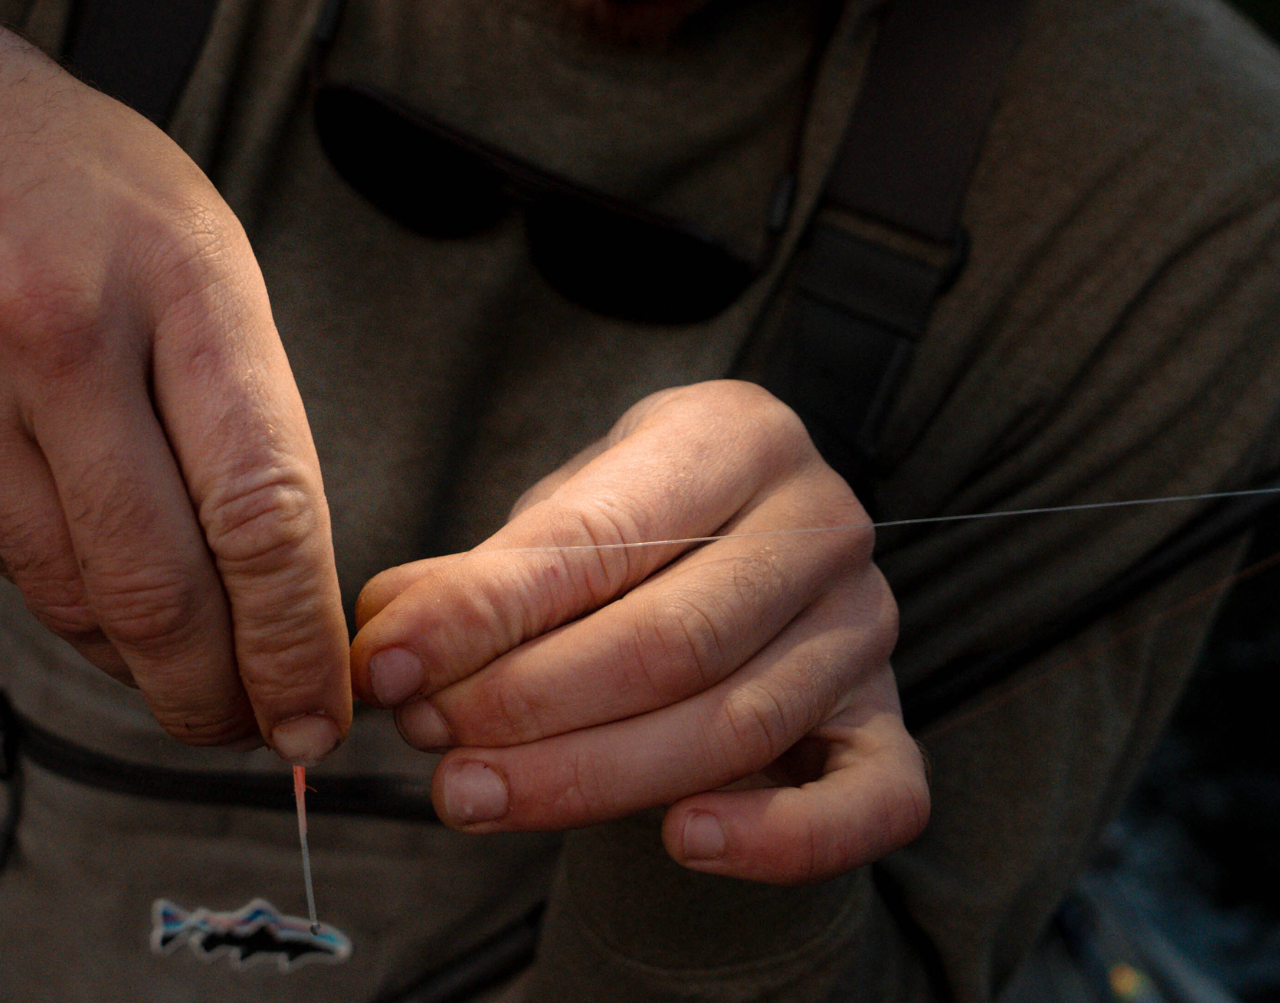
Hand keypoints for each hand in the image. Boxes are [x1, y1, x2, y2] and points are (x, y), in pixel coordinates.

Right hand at [0, 0, 350, 758]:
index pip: (263, 500)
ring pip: (69, 593)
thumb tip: (269, 558)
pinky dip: (50, 587)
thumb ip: (228, 379)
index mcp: (175, 272)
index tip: (324, 703)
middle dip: (221, 693)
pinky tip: (79, 570)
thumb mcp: (177, 222)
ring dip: (138, 661)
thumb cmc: (36, 159)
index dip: (302, 632)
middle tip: (257, 728)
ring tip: (186, 676)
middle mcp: (62, 338)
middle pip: (161, 587)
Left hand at [351, 380, 928, 884]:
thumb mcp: (566, 516)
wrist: (743, 557)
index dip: (486, 609)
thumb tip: (388, 632)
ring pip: (736, 725)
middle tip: (427, 741)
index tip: (387, 662)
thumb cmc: (642, 533)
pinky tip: (683, 844)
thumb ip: (485, 576)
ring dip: (591, 777)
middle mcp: (822, 521)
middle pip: (673, 639)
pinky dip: (779, 836)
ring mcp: (866, 626)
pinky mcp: (892, 726)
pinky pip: (868, 800)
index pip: (605, 535)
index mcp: (741, 435)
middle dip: (529, 703)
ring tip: (474, 794)